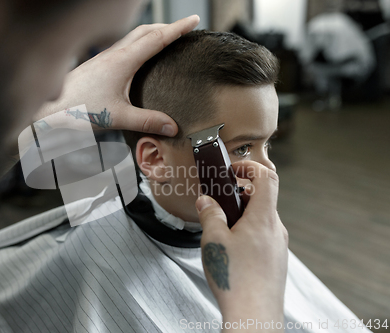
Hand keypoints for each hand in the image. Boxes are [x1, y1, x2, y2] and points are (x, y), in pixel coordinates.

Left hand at [34, 15, 199, 135]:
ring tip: (166, 38)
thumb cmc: (79, 110)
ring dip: (152, 33)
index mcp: (123, 61)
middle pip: (146, 31)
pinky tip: (138, 56)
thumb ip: (146, 121)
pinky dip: (138, 43)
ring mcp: (104, 57)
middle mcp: (114, 54)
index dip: (178, 29)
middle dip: (168, 27)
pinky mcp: (97, 64)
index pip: (157, 39)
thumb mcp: (118, 117)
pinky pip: (123, 45)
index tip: (194, 21)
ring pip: (133, 36)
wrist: (49, 109)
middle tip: (185, 28)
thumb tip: (173, 127)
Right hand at [196, 161, 287, 331]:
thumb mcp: (214, 240)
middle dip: (239, 195)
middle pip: (262, 199)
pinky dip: (247, 233)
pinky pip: (263, 237)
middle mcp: (276, 230)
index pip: (267, 177)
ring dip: (242, 216)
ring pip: (261, 220)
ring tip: (221, 229)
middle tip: (219, 202)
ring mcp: (278, 246)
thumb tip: (206, 202)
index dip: (250, 166)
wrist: (254, 316)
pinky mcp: (276, 261)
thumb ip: (210, 215)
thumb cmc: (236, 279)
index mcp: (263, 219)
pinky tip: (231, 249)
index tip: (233, 169)